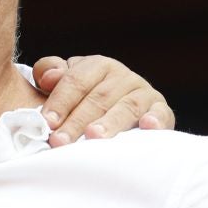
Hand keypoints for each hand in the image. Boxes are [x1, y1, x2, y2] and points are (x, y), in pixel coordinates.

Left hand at [31, 55, 174, 147]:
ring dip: (110, 122)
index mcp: (98, 66)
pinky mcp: (161, 110)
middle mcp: (123, 76)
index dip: (60, 101)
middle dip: (77, 121)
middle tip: (60, 141)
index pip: (76, 81)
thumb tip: (49, 76)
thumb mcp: (63, 84)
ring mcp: (144, 93)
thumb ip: (49, 73)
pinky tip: (147, 127)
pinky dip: (156, 119)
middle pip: (99, 98)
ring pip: (126, 107)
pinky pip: (161, 113)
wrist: (116, 112)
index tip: (46, 122)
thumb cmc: (82, 100)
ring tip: (93, 137)